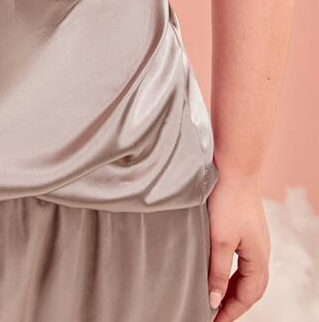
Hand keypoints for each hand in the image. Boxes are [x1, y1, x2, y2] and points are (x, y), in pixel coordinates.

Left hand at [206, 171, 270, 320]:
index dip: (230, 311)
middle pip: (252, 289)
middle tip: (215, 315)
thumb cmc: (229, 200)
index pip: (247, 296)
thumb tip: (214, 299)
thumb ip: (217, 271)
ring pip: (248, 275)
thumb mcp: (219, 240)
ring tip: (215, 297)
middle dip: (234, 304)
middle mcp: (261, 252)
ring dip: (234, 289)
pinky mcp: (247, 229)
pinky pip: (244, 261)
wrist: (235, 168)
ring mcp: (256, 240)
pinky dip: (233, 272)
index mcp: (258, 258)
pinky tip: (219, 270)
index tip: (214, 321)